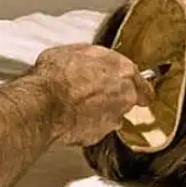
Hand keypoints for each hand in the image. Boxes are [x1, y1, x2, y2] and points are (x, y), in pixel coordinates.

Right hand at [30, 44, 154, 146]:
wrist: (44, 103)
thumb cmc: (56, 76)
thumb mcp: (72, 51)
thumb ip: (93, 57)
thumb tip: (91, 59)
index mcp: (123, 69)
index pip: (142, 81)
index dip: (132, 83)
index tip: (128, 85)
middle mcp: (125, 95)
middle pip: (129, 98)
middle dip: (115, 96)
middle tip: (94, 92)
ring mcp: (113, 117)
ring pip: (112, 115)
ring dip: (100, 111)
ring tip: (77, 105)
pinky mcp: (99, 135)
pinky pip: (96, 129)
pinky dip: (86, 124)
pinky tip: (71, 116)